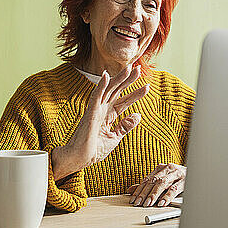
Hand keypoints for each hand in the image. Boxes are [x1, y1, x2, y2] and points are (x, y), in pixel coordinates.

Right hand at [52, 65, 149, 179]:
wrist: (79, 159)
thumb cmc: (94, 150)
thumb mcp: (115, 137)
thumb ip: (125, 126)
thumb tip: (138, 115)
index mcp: (108, 115)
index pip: (124, 101)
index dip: (135, 94)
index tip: (147, 86)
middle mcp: (102, 109)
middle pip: (117, 91)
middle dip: (128, 80)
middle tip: (139, 68)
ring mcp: (95, 110)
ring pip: (108, 90)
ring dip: (119, 78)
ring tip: (129, 68)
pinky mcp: (90, 113)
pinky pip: (96, 97)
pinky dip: (101, 86)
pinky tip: (106, 76)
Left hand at [127, 163, 185, 206]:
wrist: (197, 172)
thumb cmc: (178, 178)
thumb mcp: (163, 180)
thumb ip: (148, 185)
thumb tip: (130, 190)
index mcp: (161, 168)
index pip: (147, 179)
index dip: (139, 190)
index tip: (133, 200)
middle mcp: (168, 169)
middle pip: (153, 181)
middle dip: (144, 193)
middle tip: (139, 203)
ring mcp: (177, 173)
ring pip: (162, 183)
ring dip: (154, 194)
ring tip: (148, 203)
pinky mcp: (185, 180)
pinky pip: (174, 189)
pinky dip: (167, 196)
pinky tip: (162, 203)